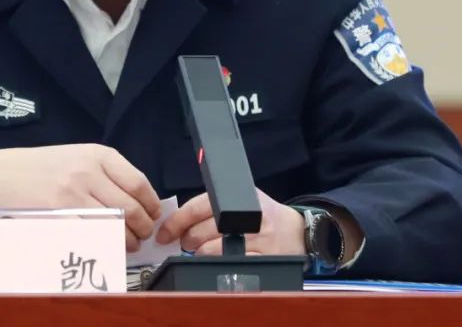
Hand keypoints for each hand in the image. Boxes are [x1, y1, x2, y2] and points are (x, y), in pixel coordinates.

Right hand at [0, 144, 161, 251]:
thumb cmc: (38, 168)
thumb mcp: (76, 157)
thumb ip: (105, 174)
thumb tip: (136, 199)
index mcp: (98, 154)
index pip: (139, 183)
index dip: (151, 205)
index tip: (153, 215)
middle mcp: (89, 172)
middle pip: (132, 207)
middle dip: (143, 227)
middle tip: (143, 235)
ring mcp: (73, 194)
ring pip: (117, 225)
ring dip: (128, 240)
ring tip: (129, 245)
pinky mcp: (59, 215)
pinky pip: (94, 235)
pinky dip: (106, 246)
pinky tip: (107, 248)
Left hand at [155, 189, 304, 255]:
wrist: (297, 231)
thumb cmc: (263, 214)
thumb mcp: (241, 199)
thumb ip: (212, 204)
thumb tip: (177, 218)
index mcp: (236, 197)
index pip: (196, 208)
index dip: (176, 222)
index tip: (164, 233)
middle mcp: (245, 215)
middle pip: (200, 231)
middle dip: (186, 239)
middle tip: (184, 241)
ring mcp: (255, 237)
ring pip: (212, 249)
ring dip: (199, 253)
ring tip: (201, 250)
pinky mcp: (263, 257)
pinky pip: (230, 263)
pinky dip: (218, 263)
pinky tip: (219, 259)